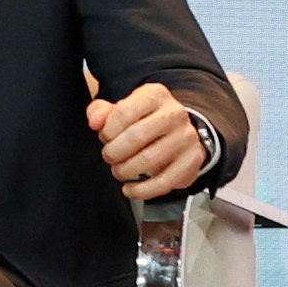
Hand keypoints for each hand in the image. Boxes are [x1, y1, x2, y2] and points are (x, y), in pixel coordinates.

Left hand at [86, 81, 205, 201]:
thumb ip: (101, 112)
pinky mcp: (192, 161)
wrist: (178, 132)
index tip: (105, 138)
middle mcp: (175, 114)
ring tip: (119, 170)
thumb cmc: (144, 121)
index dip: (107, 131)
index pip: (123, 112)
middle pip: (136, 137)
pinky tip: (130, 189)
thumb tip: (94, 121)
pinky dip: (141, 191)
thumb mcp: (121, 109)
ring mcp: (186, 137)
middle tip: (109, 157)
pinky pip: (164, 182)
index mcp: (155, 95)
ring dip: (125, 171)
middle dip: (113, 152)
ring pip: (149, 160)